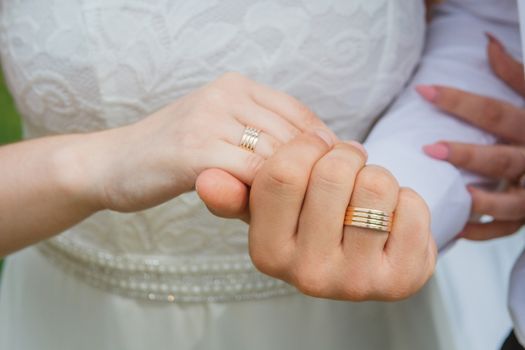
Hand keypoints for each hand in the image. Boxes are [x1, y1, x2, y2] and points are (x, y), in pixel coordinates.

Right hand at [75, 72, 330, 211]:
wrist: (113, 164)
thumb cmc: (173, 157)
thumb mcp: (221, 137)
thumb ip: (263, 143)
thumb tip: (322, 168)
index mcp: (237, 86)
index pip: (300, 115)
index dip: (322, 150)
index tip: (328, 179)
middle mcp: (227, 94)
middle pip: (295, 137)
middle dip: (309, 174)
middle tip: (312, 205)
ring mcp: (210, 119)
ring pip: (279, 157)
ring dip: (289, 189)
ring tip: (287, 211)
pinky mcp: (195, 150)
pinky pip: (254, 174)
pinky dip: (266, 197)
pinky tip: (261, 212)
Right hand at [248, 131, 435, 300]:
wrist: (366, 256)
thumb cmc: (315, 222)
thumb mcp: (272, 208)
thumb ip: (238, 192)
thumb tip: (205, 178)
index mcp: (267, 253)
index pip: (282, 173)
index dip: (306, 147)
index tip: (315, 150)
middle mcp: (307, 275)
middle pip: (333, 173)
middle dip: (345, 155)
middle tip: (347, 167)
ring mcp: (357, 282)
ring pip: (376, 185)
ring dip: (376, 176)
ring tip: (366, 193)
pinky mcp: (402, 279)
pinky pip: (413, 205)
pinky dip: (406, 198)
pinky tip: (391, 217)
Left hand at [419, 33, 524, 239]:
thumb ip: (515, 74)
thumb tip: (488, 44)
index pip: (494, 113)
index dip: (459, 101)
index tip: (422, 90)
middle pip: (499, 161)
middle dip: (466, 156)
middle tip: (430, 148)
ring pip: (508, 203)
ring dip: (479, 202)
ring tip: (454, 195)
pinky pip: (505, 230)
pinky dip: (482, 232)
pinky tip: (456, 229)